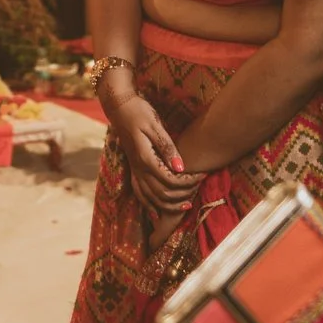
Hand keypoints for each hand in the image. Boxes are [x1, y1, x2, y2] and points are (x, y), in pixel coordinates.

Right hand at [103, 87, 199, 215]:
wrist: (119, 108)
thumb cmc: (139, 112)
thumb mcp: (155, 125)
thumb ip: (167, 147)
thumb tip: (181, 168)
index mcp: (146, 158)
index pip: (170, 180)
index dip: (188, 182)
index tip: (202, 175)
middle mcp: (139, 168)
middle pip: (162, 193)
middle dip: (183, 195)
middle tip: (199, 187)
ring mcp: (134, 171)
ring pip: (151, 199)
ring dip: (169, 205)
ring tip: (187, 204)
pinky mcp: (133, 170)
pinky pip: (140, 195)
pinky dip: (149, 207)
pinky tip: (157, 215)